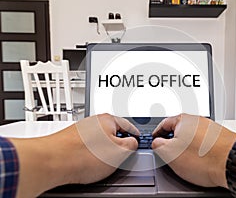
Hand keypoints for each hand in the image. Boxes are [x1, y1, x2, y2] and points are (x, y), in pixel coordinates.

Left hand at [11, 113, 139, 197]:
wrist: (51, 162)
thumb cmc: (81, 156)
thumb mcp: (119, 152)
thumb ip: (132, 145)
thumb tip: (133, 143)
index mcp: (108, 119)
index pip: (128, 125)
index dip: (135, 136)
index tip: (137, 142)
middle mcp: (93, 121)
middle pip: (113, 133)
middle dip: (118, 145)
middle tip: (120, 157)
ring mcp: (81, 130)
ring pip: (99, 141)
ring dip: (103, 151)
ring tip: (100, 163)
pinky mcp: (71, 139)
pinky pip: (87, 146)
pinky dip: (90, 154)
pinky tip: (88, 163)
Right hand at [152, 113, 235, 187]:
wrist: (233, 163)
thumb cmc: (204, 159)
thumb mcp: (170, 154)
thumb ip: (158, 145)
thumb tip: (156, 143)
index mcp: (183, 120)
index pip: (164, 123)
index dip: (157, 134)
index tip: (155, 140)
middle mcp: (198, 121)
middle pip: (179, 129)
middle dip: (173, 141)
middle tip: (170, 153)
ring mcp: (211, 128)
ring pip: (193, 137)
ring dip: (188, 146)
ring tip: (188, 160)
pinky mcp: (221, 137)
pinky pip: (205, 143)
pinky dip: (201, 150)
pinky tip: (202, 161)